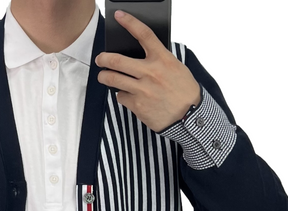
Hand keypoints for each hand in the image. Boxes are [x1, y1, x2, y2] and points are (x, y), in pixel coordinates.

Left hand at [95, 10, 200, 131]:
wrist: (188, 117)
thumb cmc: (183, 91)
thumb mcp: (176, 68)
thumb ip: (158, 60)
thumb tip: (139, 55)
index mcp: (163, 59)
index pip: (144, 35)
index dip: (130, 23)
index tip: (119, 16)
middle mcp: (150, 72)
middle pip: (117, 61)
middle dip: (103, 59)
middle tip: (100, 59)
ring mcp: (142, 89)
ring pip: (113, 79)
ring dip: (104, 77)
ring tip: (103, 76)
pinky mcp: (137, 105)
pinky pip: (121, 97)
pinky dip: (122, 96)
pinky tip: (128, 96)